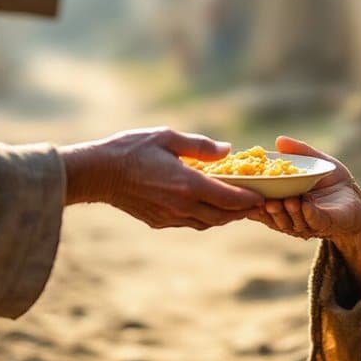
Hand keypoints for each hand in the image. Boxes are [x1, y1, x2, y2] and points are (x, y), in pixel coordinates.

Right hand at [60, 127, 264, 229]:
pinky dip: (205, 218)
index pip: (230, 198)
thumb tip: (228, 150)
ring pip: (207, 223)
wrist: (98, 173)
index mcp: (189, 184)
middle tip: (257, 205)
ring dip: (225, 217)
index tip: (263, 197)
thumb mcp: (168, 137)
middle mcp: (182, 206)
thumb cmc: (131, 149)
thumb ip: (201, 146)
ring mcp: (170, 217)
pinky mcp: (158, 222)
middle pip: (223, 215)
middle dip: (243, 212)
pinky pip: (189, 224)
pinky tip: (208, 209)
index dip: (250, 199)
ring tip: (237, 209)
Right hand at [250, 136, 360, 289]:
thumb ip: (299, 152)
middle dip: (269, 209)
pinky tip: (303, 203)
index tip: (248, 191)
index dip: (254, 199)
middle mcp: (291, 216)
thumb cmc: (331, 182)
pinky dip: (307, 213)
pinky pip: (314, 220)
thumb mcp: (315, 162)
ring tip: (285, 200)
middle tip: (265, 200)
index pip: (263, 203)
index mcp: (283, 202)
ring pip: (292, 221)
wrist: (356, 202)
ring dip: (287, 212)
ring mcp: (308, 222)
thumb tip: (279, 140)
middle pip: (274, 215)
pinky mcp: (326, 224)